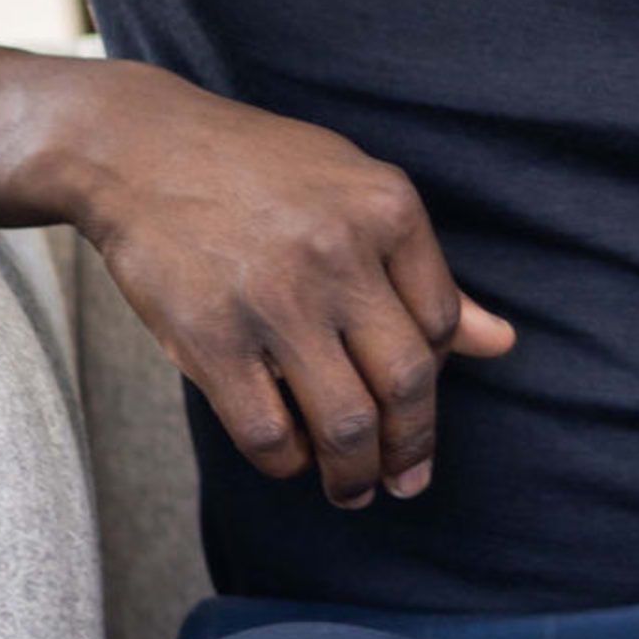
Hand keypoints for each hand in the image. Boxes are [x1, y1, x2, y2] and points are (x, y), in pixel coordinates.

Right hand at [62, 66, 512, 508]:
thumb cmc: (256, 170)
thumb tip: (500, 342)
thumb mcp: (354, 190)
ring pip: (346, 422)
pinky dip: (288, 461)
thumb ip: (422, 271)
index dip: (433, 377)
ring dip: (356, 474)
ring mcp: (276, 299)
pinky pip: (270, 433)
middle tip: (406, 481)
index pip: (442, 324)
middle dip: (413, 448)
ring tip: (353, 490)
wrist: (138, 147)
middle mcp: (340, 253)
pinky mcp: (212, 337)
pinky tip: (290, 458)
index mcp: (387, 209)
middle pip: (406, 382)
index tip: (412, 404)